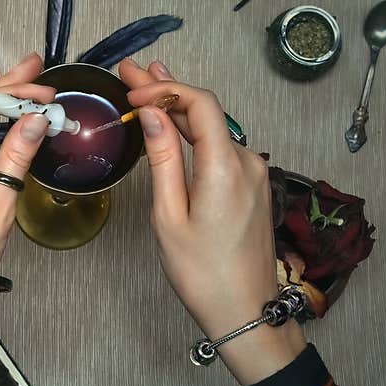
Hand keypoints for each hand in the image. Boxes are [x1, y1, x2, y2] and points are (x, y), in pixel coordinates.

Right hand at [119, 58, 304, 384]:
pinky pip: (223, 148)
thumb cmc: (203, 273)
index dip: (165, 88)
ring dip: (180, 108)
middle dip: (167, 90)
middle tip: (131, 73)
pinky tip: (176, 122)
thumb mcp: (170, 217)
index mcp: (226, 167)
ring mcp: (254, 174)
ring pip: (215, 128)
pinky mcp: (253, 187)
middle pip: (207, 111)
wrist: (245, 312)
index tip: (131, 88)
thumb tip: (153, 116)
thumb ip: (163, 161)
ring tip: (148, 87)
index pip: (199, 104)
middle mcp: (247, 163)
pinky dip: (196, 132)